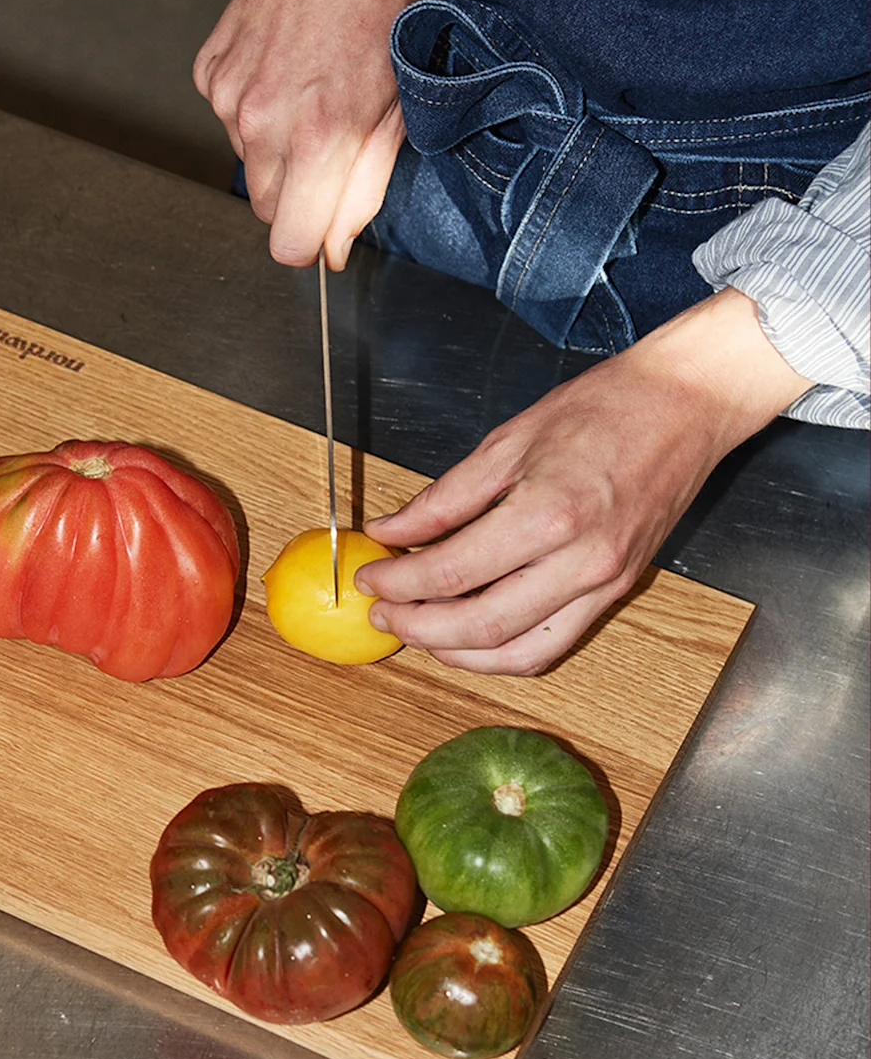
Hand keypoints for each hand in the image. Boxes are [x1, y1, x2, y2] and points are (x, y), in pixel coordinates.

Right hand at [193, 0, 415, 268]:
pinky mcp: (209, 73)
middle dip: (297, 194)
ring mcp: (229, 97)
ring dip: (277, 147)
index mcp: (319, 137)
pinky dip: (254, 109)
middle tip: (329, 142)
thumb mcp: (396, 108)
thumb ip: (363, 191)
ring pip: (248, 164)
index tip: (326, 223)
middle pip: (266, 210)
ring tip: (309, 91)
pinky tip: (284, 67)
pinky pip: (229, 122)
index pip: (289, 244)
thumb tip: (332, 250)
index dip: (311, 241)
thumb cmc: (378, 8)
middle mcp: (263, 122)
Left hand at [354, 288, 813, 673]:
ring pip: (516, 652)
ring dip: (456, 653)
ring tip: (417, 631)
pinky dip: (502, 653)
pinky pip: (552, 645)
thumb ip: (444, 498)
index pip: (452, 572)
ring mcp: (604, 584)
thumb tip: (392, 532)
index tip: (370, 576)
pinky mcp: (617, 592)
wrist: (687, 405)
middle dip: (417, 627)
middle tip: (383, 612)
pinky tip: (468, 637)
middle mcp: (581, 560)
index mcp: (549, 513)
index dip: (399, 582)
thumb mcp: (508, 441)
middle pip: (480, 625)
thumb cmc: (604, 409)